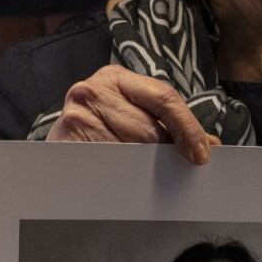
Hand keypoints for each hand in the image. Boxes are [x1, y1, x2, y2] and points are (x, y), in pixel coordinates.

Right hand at [46, 64, 218, 162]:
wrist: (52, 158)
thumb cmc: (97, 135)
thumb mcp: (128, 117)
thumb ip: (166, 124)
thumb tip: (209, 143)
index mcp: (116, 78)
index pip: (164, 97)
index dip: (188, 127)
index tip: (202, 155)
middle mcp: (93, 89)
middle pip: (150, 129)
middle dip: (168, 153)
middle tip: (175, 170)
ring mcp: (77, 115)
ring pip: (132, 151)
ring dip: (145, 171)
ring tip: (142, 177)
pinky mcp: (66, 141)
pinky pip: (111, 166)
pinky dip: (124, 179)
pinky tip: (124, 182)